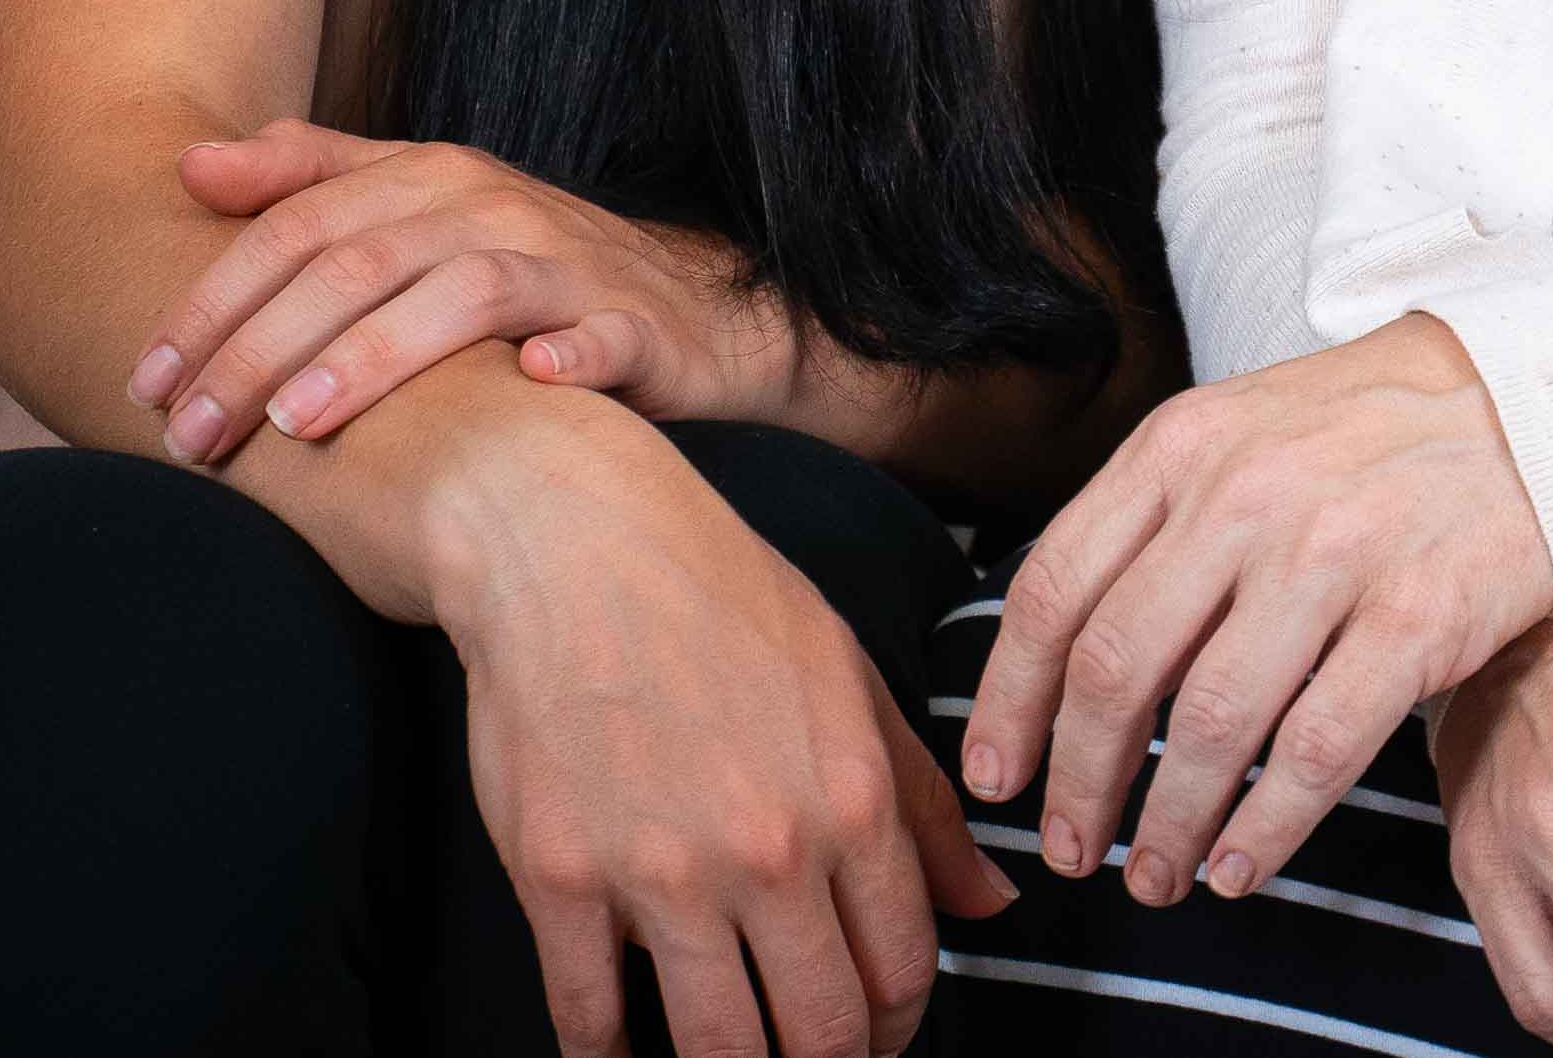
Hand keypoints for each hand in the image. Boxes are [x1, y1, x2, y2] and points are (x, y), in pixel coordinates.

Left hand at [132, 121, 788, 458]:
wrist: (684, 306)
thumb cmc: (518, 263)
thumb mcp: (415, 205)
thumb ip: (309, 178)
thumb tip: (189, 161)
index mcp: (429, 178)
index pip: (296, 225)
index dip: (214, 300)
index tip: (146, 380)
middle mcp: (493, 208)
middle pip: (359, 264)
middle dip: (260, 350)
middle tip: (191, 436)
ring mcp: (568, 266)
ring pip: (462, 294)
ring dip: (375, 356)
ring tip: (299, 424)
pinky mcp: (636, 327)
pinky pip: (600, 338)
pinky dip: (564, 358)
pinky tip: (523, 383)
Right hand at [427, 411, 1014, 1057]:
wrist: (575, 546)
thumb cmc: (720, 598)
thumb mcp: (853, 680)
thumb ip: (925, 806)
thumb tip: (992, 903)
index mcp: (851, 800)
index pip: (904, 966)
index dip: (900, 1024)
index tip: (880, 1034)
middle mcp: (767, 851)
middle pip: (822, 1031)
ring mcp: (659, 875)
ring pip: (716, 1048)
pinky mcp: (559, 883)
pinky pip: (587, 1020)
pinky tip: (621, 1053)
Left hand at [959, 314, 1552, 907]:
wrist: (1538, 401)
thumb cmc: (1372, 434)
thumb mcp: (1241, 432)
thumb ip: (1156, 522)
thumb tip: (1066, 667)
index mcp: (1181, 447)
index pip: (1055, 590)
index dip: (1009, 703)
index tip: (997, 777)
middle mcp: (1245, 495)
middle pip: (1115, 669)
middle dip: (1078, 783)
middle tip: (1071, 849)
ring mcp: (1333, 555)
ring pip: (1209, 723)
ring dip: (1167, 823)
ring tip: (1156, 874)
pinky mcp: (1416, 616)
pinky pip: (1315, 750)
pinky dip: (1264, 828)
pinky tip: (1239, 864)